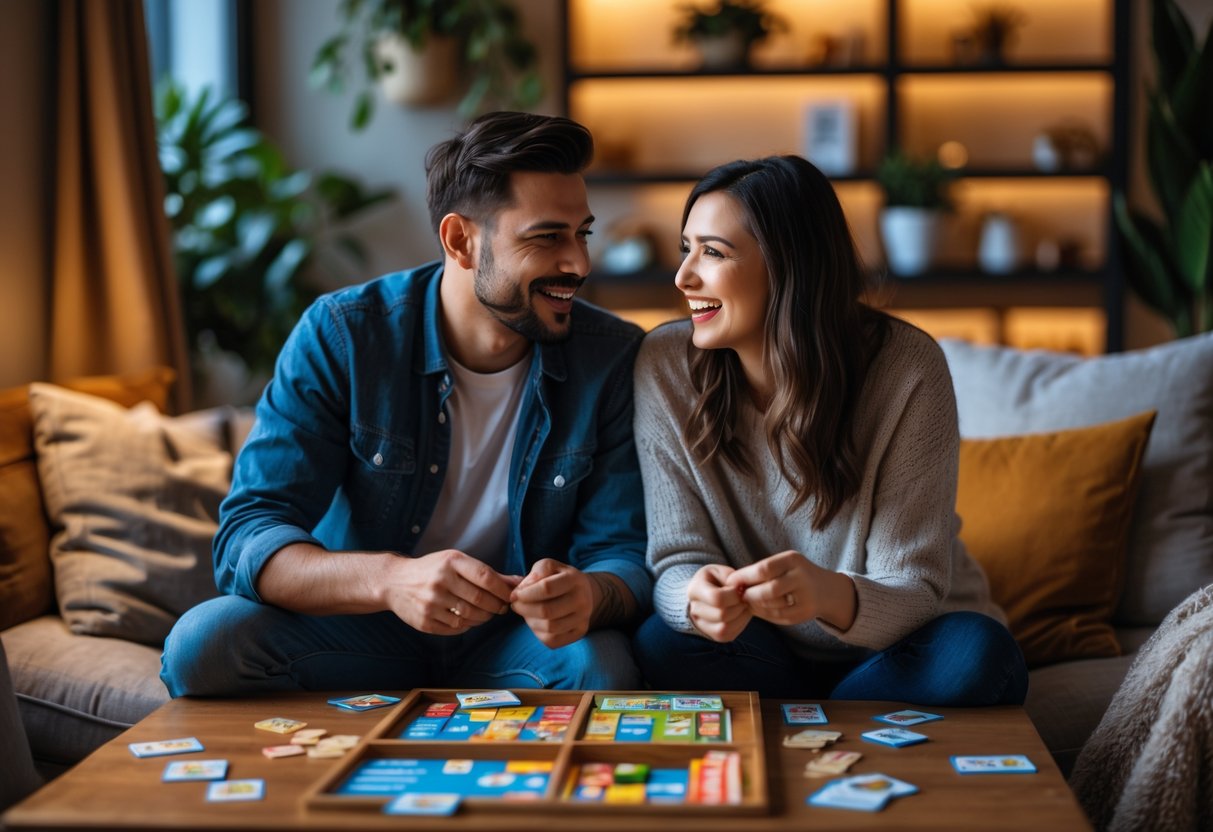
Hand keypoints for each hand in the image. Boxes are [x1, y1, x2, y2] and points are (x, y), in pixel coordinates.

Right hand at [383, 549, 518, 634]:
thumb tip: (518, 582)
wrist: (394, 582)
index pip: (485, 577)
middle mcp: (440, 581)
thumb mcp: (455, 562)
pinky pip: (455, 628)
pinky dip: (468, 626)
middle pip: (480, 599)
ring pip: (469, 616)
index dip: (503, 589)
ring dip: (484, 618)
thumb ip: (486, 572)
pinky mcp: (425, 621)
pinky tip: (469, 620)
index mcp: (450, 562)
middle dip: (497, 606)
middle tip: (502, 608)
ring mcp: (431, 603)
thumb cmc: (432, 569)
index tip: (512, 596)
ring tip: (487, 614)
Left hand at [510, 559, 594, 647]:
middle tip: (515, 605)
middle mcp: (582, 600)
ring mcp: (583, 619)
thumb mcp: (549, 566)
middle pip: (546, 611)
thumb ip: (537, 572)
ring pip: (549, 628)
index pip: (547, 588)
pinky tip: (536, 622)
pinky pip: (553, 641)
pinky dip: (538, 633)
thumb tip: (523, 589)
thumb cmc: (559, 578)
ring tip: (526, 612)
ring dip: (530, 621)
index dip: (525, 593)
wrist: (584, 593)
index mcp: (575, 579)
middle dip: (524, 609)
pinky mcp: (579, 633)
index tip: (514, 595)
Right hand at [687, 564, 751, 642]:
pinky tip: (740, 614)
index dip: (734, 595)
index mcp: (694, 590)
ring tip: (743, 606)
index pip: (716, 598)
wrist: (704, 593)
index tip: (739, 589)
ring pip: (724, 629)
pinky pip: (727, 635)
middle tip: (744, 598)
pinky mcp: (711, 635)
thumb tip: (741, 589)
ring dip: (740, 618)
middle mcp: (693, 610)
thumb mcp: (719, 570)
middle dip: (739, 606)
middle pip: (721, 615)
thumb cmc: (714, 579)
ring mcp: (701, 625)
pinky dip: (739, 625)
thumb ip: (729, 577)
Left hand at [727, 550, 854, 628]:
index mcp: (793, 560)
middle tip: (740, 595)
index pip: (764, 568)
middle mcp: (802, 577)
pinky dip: (764, 614)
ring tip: (748, 602)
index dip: (744, 576)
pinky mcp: (805, 614)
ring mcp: (806, 597)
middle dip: (749, 594)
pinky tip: (758, 609)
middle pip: (768, 590)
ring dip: (755, 605)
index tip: (731, 581)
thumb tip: (732, 581)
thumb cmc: (794, 574)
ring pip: (772, 605)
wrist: (826, 590)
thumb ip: (762, 571)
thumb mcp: (784, 564)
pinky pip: (778, 616)